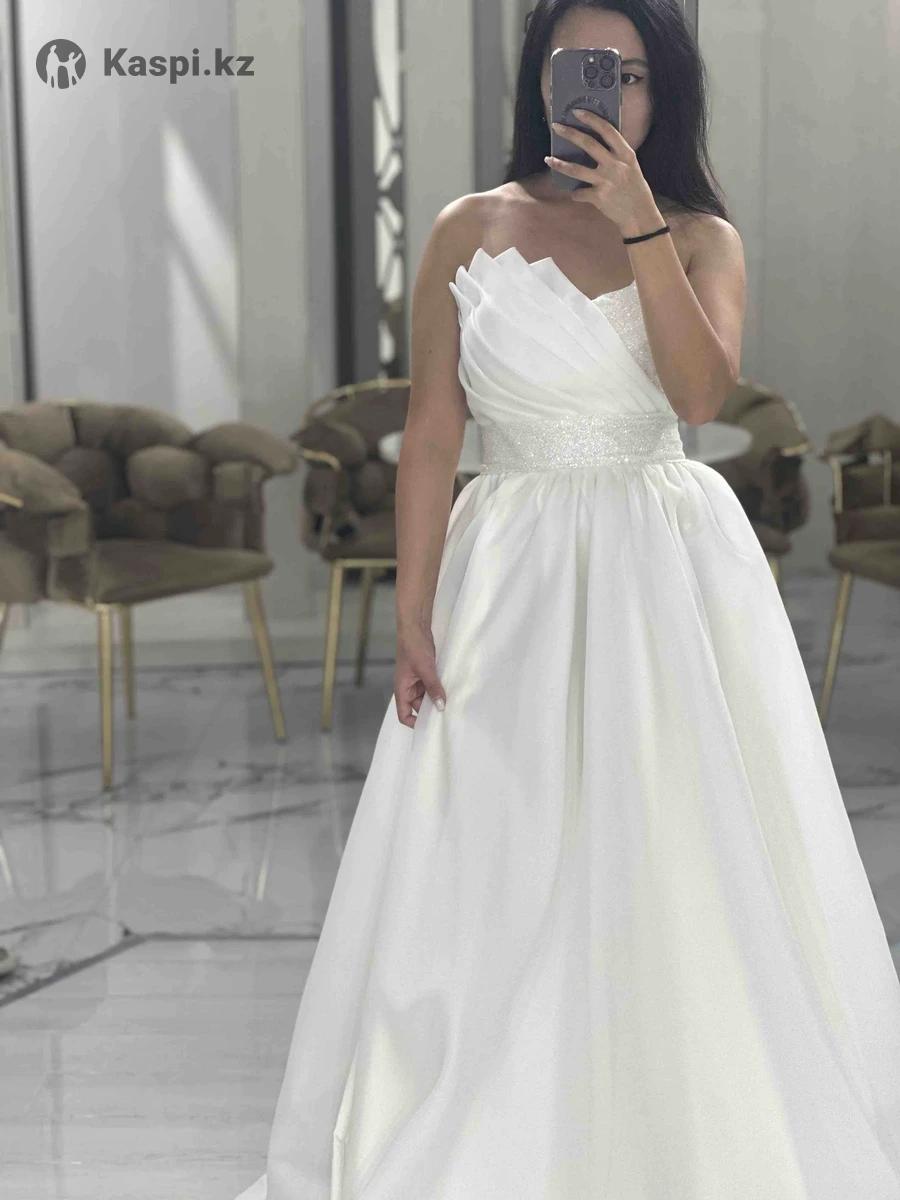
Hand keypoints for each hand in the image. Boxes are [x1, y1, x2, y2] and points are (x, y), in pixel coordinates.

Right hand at [394, 622, 445, 727]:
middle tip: (447, 715)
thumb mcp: (425, 669)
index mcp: (402, 689)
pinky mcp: (426, 673)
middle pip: (419, 707)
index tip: (430, 726)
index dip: (414, 723)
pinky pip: (432, 686)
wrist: (415, 627)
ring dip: (437, 698)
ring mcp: (417, 680)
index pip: (404, 714)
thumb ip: (433, 688)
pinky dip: (440, 689)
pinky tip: (450, 690)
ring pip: (427, 696)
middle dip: (431, 710)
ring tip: (451, 702)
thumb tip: (440, 706)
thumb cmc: (413, 647)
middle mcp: (409, 688)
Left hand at [545, 109, 660, 235]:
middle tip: (555, 126)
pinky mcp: (598, 197)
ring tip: (548, 159)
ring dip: (559, 164)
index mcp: (626, 154)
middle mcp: (615, 165)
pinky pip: (579, 193)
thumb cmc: (635, 190)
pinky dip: (575, 193)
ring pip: (576, 169)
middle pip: (588, 144)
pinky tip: (575, 194)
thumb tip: (596, 143)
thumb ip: (616, 155)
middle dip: (570, 133)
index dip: (591, 119)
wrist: (640, 216)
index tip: (576, 112)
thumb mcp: (631, 167)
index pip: (607, 130)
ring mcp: (606, 181)